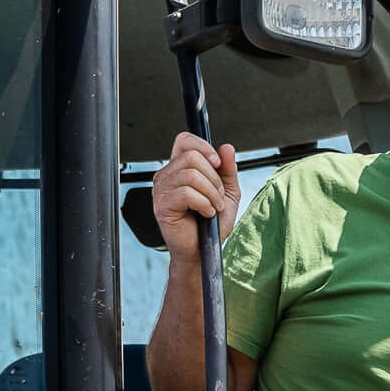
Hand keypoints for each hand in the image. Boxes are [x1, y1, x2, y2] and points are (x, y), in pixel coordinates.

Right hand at [153, 132, 238, 255]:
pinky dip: (204, 203)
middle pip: (192, 156)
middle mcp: (167, 176)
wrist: (204, 250)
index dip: (204, 148)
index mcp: (179, 168)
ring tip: (213, 207)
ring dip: (211, 193)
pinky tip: (206, 213)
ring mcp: (161, 190)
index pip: (185, 140)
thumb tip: (227, 147)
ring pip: (191, 174)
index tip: (218, 165)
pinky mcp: (162, 205)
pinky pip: (186, 193)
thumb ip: (228, 170)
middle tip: (217, 196)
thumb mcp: (227, 193)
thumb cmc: (211, 224)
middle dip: (214, 178)